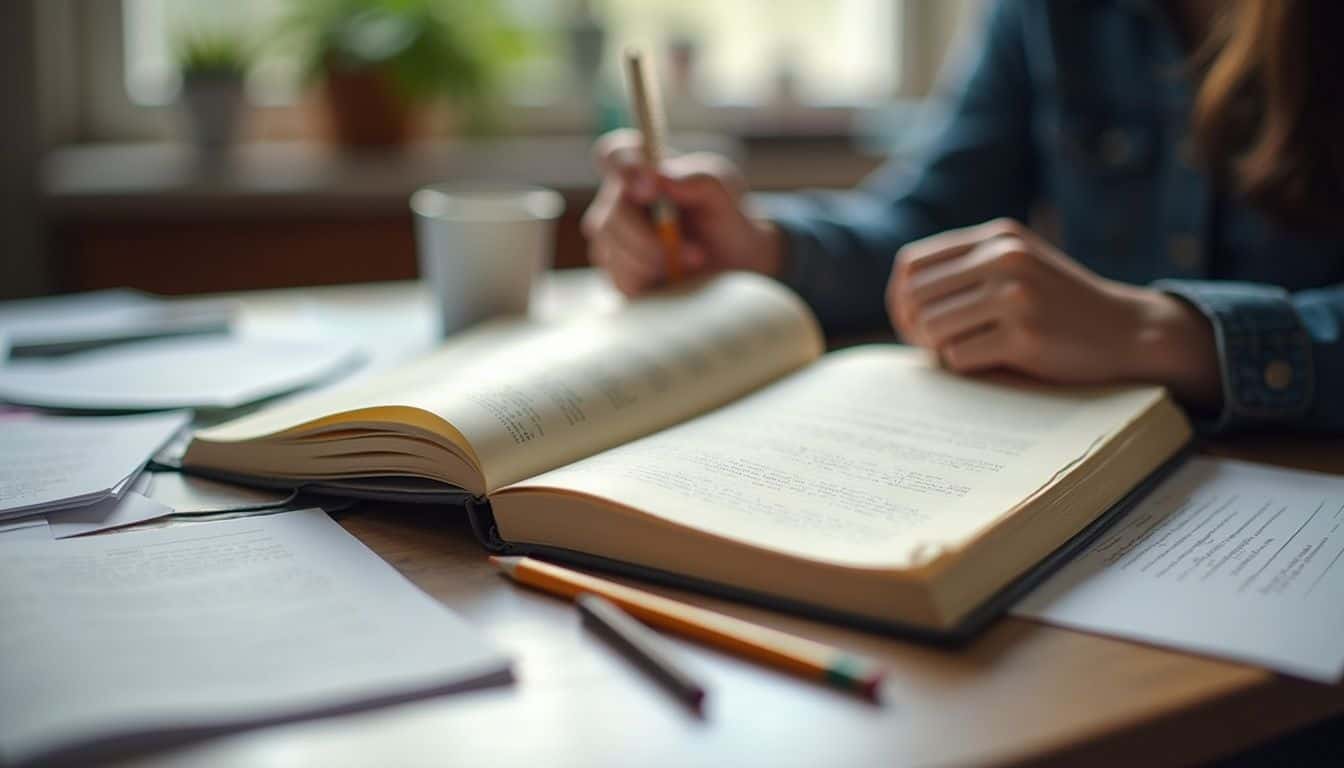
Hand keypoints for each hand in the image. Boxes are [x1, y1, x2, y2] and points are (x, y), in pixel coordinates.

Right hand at [581, 129, 783, 295]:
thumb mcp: (724, 190)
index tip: (650, 190)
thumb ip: (697, 178)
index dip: (623, 170)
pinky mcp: (616, 271)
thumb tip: (657, 178)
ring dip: (657, 263)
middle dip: (651, 241)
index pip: (613, 155)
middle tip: (696, 253)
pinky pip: (621, 280)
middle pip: (610, 217)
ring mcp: (611, 237)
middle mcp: (617, 200)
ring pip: (614, 253)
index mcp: (642, 169)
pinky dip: (653, 281)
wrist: (734, 263)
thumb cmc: (724, 217)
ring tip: (691, 263)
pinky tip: (674, 276)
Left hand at [887, 218, 1221, 407]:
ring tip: (965, 352)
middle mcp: (1005, 258)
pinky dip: (965, 366)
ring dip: (939, 349)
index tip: (911, 323)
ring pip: (932, 329)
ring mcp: (1016, 296)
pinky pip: (959, 357)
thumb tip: (900, 299)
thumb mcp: (1018, 266)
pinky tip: (991, 362)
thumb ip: (968, 268)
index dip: (900, 298)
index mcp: (998, 237)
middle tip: (931, 347)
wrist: (1126, 330)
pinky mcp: (1025, 335)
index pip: (912, 264)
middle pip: (915, 297)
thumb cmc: (1059, 305)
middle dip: (913, 328)